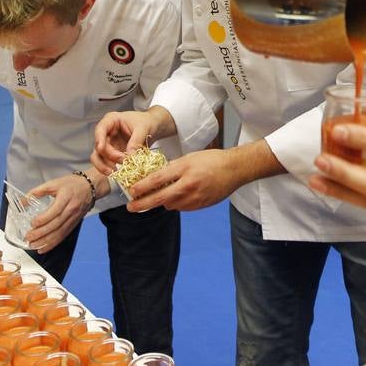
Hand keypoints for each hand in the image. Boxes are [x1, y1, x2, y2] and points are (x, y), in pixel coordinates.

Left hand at [25, 172, 104, 252]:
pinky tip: (43, 248)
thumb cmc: (72, 184)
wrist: (90, 187)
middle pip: (56, 224)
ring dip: (46, 241)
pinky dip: (53, 243)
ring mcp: (73, 218)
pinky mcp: (74, 224)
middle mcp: (71, 209)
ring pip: (59, 233)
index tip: (32, 223)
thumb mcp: (54, 183)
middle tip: (29, 237)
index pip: (55, 211)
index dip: (44, 219)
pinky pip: (63, 236)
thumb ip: (37, 191)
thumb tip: (23, 201)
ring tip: (33, 245)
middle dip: (41, 233)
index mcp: (66, 197)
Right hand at [91, 109, 170, 173]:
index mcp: (112, 120)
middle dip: (109, 156)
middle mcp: (107, 132)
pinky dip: (110, 168)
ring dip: (105, 165)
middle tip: (123, 161)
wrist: (153, 126)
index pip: (100, 129)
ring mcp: (109, 143)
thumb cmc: (147, 122)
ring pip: (98, 157)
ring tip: (116, 171)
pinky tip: (118, 172)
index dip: (99, 139)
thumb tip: (129, 155)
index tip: (101, 149)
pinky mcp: (112, 153)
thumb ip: (136, 140)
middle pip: (99, 146)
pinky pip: (106, 162)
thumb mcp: (144, 128)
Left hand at [126, 149, 245, 212]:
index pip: (158, 180)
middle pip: (160, 198)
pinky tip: (179, 194)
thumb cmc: (212, 160)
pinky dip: (175, 202)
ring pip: (169, 204)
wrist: (234, 170)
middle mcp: (188, 185)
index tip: (131, 191)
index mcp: (184, 169)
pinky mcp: (200, 206)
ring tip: (159, 194)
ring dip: (162, 201)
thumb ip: (172, 168)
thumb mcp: (189, 158)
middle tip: (130, 207)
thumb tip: (155, 178)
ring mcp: (194, 198)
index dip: (142, 187)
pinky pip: (181, 207)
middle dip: (142, 204)